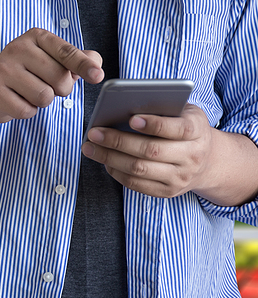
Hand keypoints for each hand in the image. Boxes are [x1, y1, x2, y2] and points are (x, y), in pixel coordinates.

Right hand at [0, 28, 104, 123]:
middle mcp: (17, 47)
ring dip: (43, 102)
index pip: (66, 52)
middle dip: (61, 90)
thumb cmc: (29, 75)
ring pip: (44, 96)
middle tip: (47, 86)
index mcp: (36, 36)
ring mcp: (3, 68)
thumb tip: (95, 63)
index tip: (98, 76)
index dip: (83, 65)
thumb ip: (77, 60)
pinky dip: (27, 111)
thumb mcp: (53, 61)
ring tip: (30, 93)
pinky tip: (17, 101)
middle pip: (59, 77)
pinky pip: (26, 110)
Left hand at [81, 104, 214, 197]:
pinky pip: (137, 184)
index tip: (131, 119)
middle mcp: (192, 156)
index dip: (154, 124)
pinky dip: (116, 172)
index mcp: (197, 131)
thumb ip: (163, 108)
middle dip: (118, 141)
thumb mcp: (183, 112)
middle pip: (151, 151)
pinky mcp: (168, 192)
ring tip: (90, 147)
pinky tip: (104, 160)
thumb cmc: (186, 128)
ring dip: (109, 158)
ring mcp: (180, 177)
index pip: (177, 128)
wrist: (209, 161)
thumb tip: (125, 105)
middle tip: (94, 132)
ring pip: (139, 169)